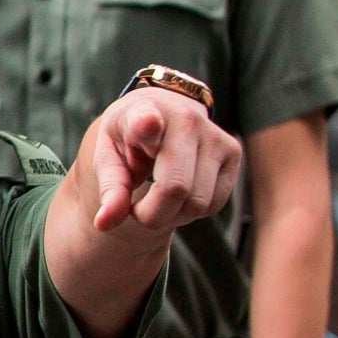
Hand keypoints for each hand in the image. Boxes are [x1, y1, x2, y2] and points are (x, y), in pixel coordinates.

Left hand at [90, 89, 241, 234]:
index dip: (146, 125)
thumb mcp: (107, 158)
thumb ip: (109, 189)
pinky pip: (214, 203)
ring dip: (173, 215)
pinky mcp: (233, 152)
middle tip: (137, 211)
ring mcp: (214, 135)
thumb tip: (104, 224)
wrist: (160, 113)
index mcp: (142, 113)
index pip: (146, 121)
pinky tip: (180, 194)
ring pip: (198, 203)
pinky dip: (192, 211)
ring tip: (157, 199)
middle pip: (175, 188)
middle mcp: (185, 119)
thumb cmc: (127, 139)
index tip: (147, 122)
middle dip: (151, 215)